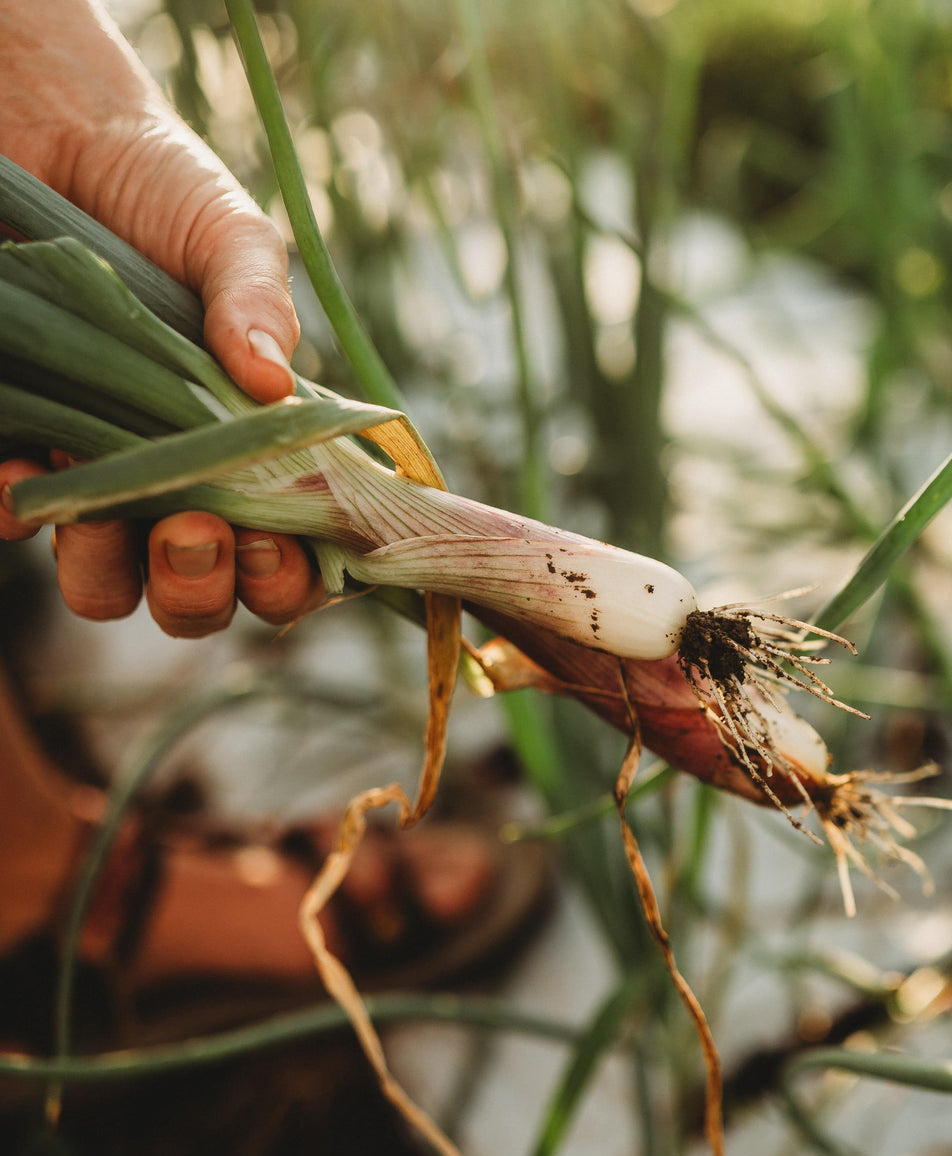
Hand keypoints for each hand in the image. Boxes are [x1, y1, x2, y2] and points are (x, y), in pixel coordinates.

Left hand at [0, 0, 322, 635]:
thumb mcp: (230, 236)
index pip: (290, 551)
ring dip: (116, 575)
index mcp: (252, 447)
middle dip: (204, 589)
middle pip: (200, 595)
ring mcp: (96, 471)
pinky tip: (21, 473)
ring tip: (117, 519)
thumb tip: (270, 380)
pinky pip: (11, 520)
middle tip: (198, 534)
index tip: (280, 541)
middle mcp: (178, 477)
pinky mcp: (15, 445)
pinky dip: (16, 512)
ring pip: (107, 586)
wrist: (48, 131)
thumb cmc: (158, 186)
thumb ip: (260, 303)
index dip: (291, 576)